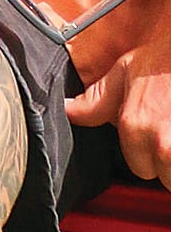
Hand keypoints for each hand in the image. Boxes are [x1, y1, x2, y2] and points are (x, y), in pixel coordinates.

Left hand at [67, 0, 170, 186]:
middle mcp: (161, 145)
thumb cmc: (165, 57)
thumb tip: (70, 111)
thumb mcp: (126, 71)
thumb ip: (97, 99)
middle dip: (166, 157)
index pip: (139, 167)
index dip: (146, 150)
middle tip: (168, 128)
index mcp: (135, 127)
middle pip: (162, 174)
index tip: (154, 132)